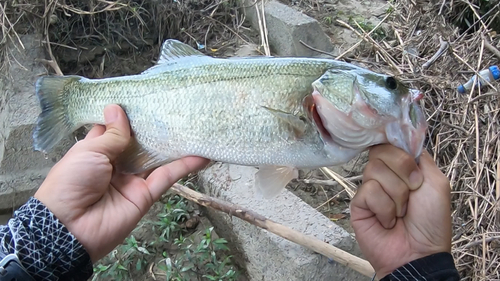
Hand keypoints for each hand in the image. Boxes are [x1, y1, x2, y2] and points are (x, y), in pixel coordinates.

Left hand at [34, 105, 209, 262]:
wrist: (70, 228)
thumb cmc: (72, 182)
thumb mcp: (89, 152)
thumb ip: (112, 134)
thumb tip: (117, 108)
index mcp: (97, 151)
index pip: (115, 130)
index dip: (128, 116)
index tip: (145, 98)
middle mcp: (116, 164)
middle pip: (140, 143)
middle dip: (155, 127)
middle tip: (176, 108)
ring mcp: (133, 180)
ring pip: (157, 158)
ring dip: (175, 145)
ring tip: (196, 127)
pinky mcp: (146, 195)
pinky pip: (167, 178)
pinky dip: (185, 167)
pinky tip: (202, 155)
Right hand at [350, 144, 451, 278]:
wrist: (418, 253)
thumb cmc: (431, 222)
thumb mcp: (436, 183)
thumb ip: (420, 157)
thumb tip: (402, 138)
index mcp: (403, 167)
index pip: (391, 142)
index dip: (400, 153)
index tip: (413, 170)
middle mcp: (385, 174)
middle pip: (381, 152)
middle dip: (402, 174)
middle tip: (412, 194)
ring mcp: (370, 188)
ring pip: (374, 171)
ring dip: (396, 195)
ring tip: (400, 213)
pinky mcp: (358, 203)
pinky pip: (368, 191)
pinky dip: (384, 208)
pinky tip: (388, 221)